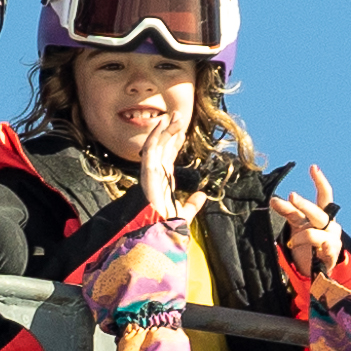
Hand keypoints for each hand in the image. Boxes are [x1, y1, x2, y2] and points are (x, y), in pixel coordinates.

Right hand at [134, 103, 190, 222]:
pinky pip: (150, 151)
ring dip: (165, 129)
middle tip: (178, 114)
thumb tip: (202, 195)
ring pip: (156, 145)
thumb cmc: (166, 227)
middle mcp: (155, 175)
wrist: (159, 236)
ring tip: (175, 115)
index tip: (182, 130)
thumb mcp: (184, 213)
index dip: (175, 142)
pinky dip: (155, 136)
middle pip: (162, 147)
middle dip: (170, 131)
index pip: (168, 156)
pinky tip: (162, 125)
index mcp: (163, 181)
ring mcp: (150, 173)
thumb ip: (192, 204)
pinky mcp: (147, 174)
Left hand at [267, 166, 345, 281]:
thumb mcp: (297, 224)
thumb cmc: (308, 241)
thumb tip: (272, 199)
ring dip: (299, 237)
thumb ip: (288, 211)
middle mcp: (330, 225)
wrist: (318, 268)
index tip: (313, 167)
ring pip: (313, 233)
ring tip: (292, 243)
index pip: (324, 195)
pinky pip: (324, 250)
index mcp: (322, 214)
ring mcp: (332, 240)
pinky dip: (321, 248)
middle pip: (316, 212)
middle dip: (303, 204)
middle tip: (291, 195)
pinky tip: (320, 247)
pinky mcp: (331, 255)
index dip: (320, 181)